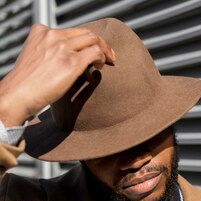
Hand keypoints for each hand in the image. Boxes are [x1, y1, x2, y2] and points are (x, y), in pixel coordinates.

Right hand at [0, 24, 115, 126]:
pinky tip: (99, 67)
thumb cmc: (27, 83)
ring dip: (105, 50)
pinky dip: (102, 58)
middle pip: (86, 33)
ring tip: (108, 61)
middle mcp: (52, 36)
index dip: (85, 40)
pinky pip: (95, 53)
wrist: (17, 94)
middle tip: (108, 55)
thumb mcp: (35, 57)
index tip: (92, 49)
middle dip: (100, 43)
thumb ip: (49, 51)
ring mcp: (62, 48)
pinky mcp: (71, 62)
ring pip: (94, 40)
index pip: (72, 31)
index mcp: (41, 32)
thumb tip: (69, 57)